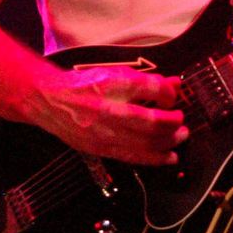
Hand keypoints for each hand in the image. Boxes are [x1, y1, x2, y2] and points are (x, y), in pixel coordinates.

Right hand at [30, 65, 187, 165]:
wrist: (49, 101)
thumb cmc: (83, 85)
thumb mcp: (115, 74)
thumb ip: (146, 82)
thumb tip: (173, 84)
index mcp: (111, 85)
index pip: (150, 88)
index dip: (168, 93)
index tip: (174, 96)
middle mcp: (108, 109)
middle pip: (150, 121)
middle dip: (173, 123)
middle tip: (182, 121)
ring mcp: (103, 133)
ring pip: (144, 143)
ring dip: (168, 142)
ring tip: (181, 137)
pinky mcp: (100, 149)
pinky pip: (132, 156)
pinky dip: (153, 158)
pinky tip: (168, 157)